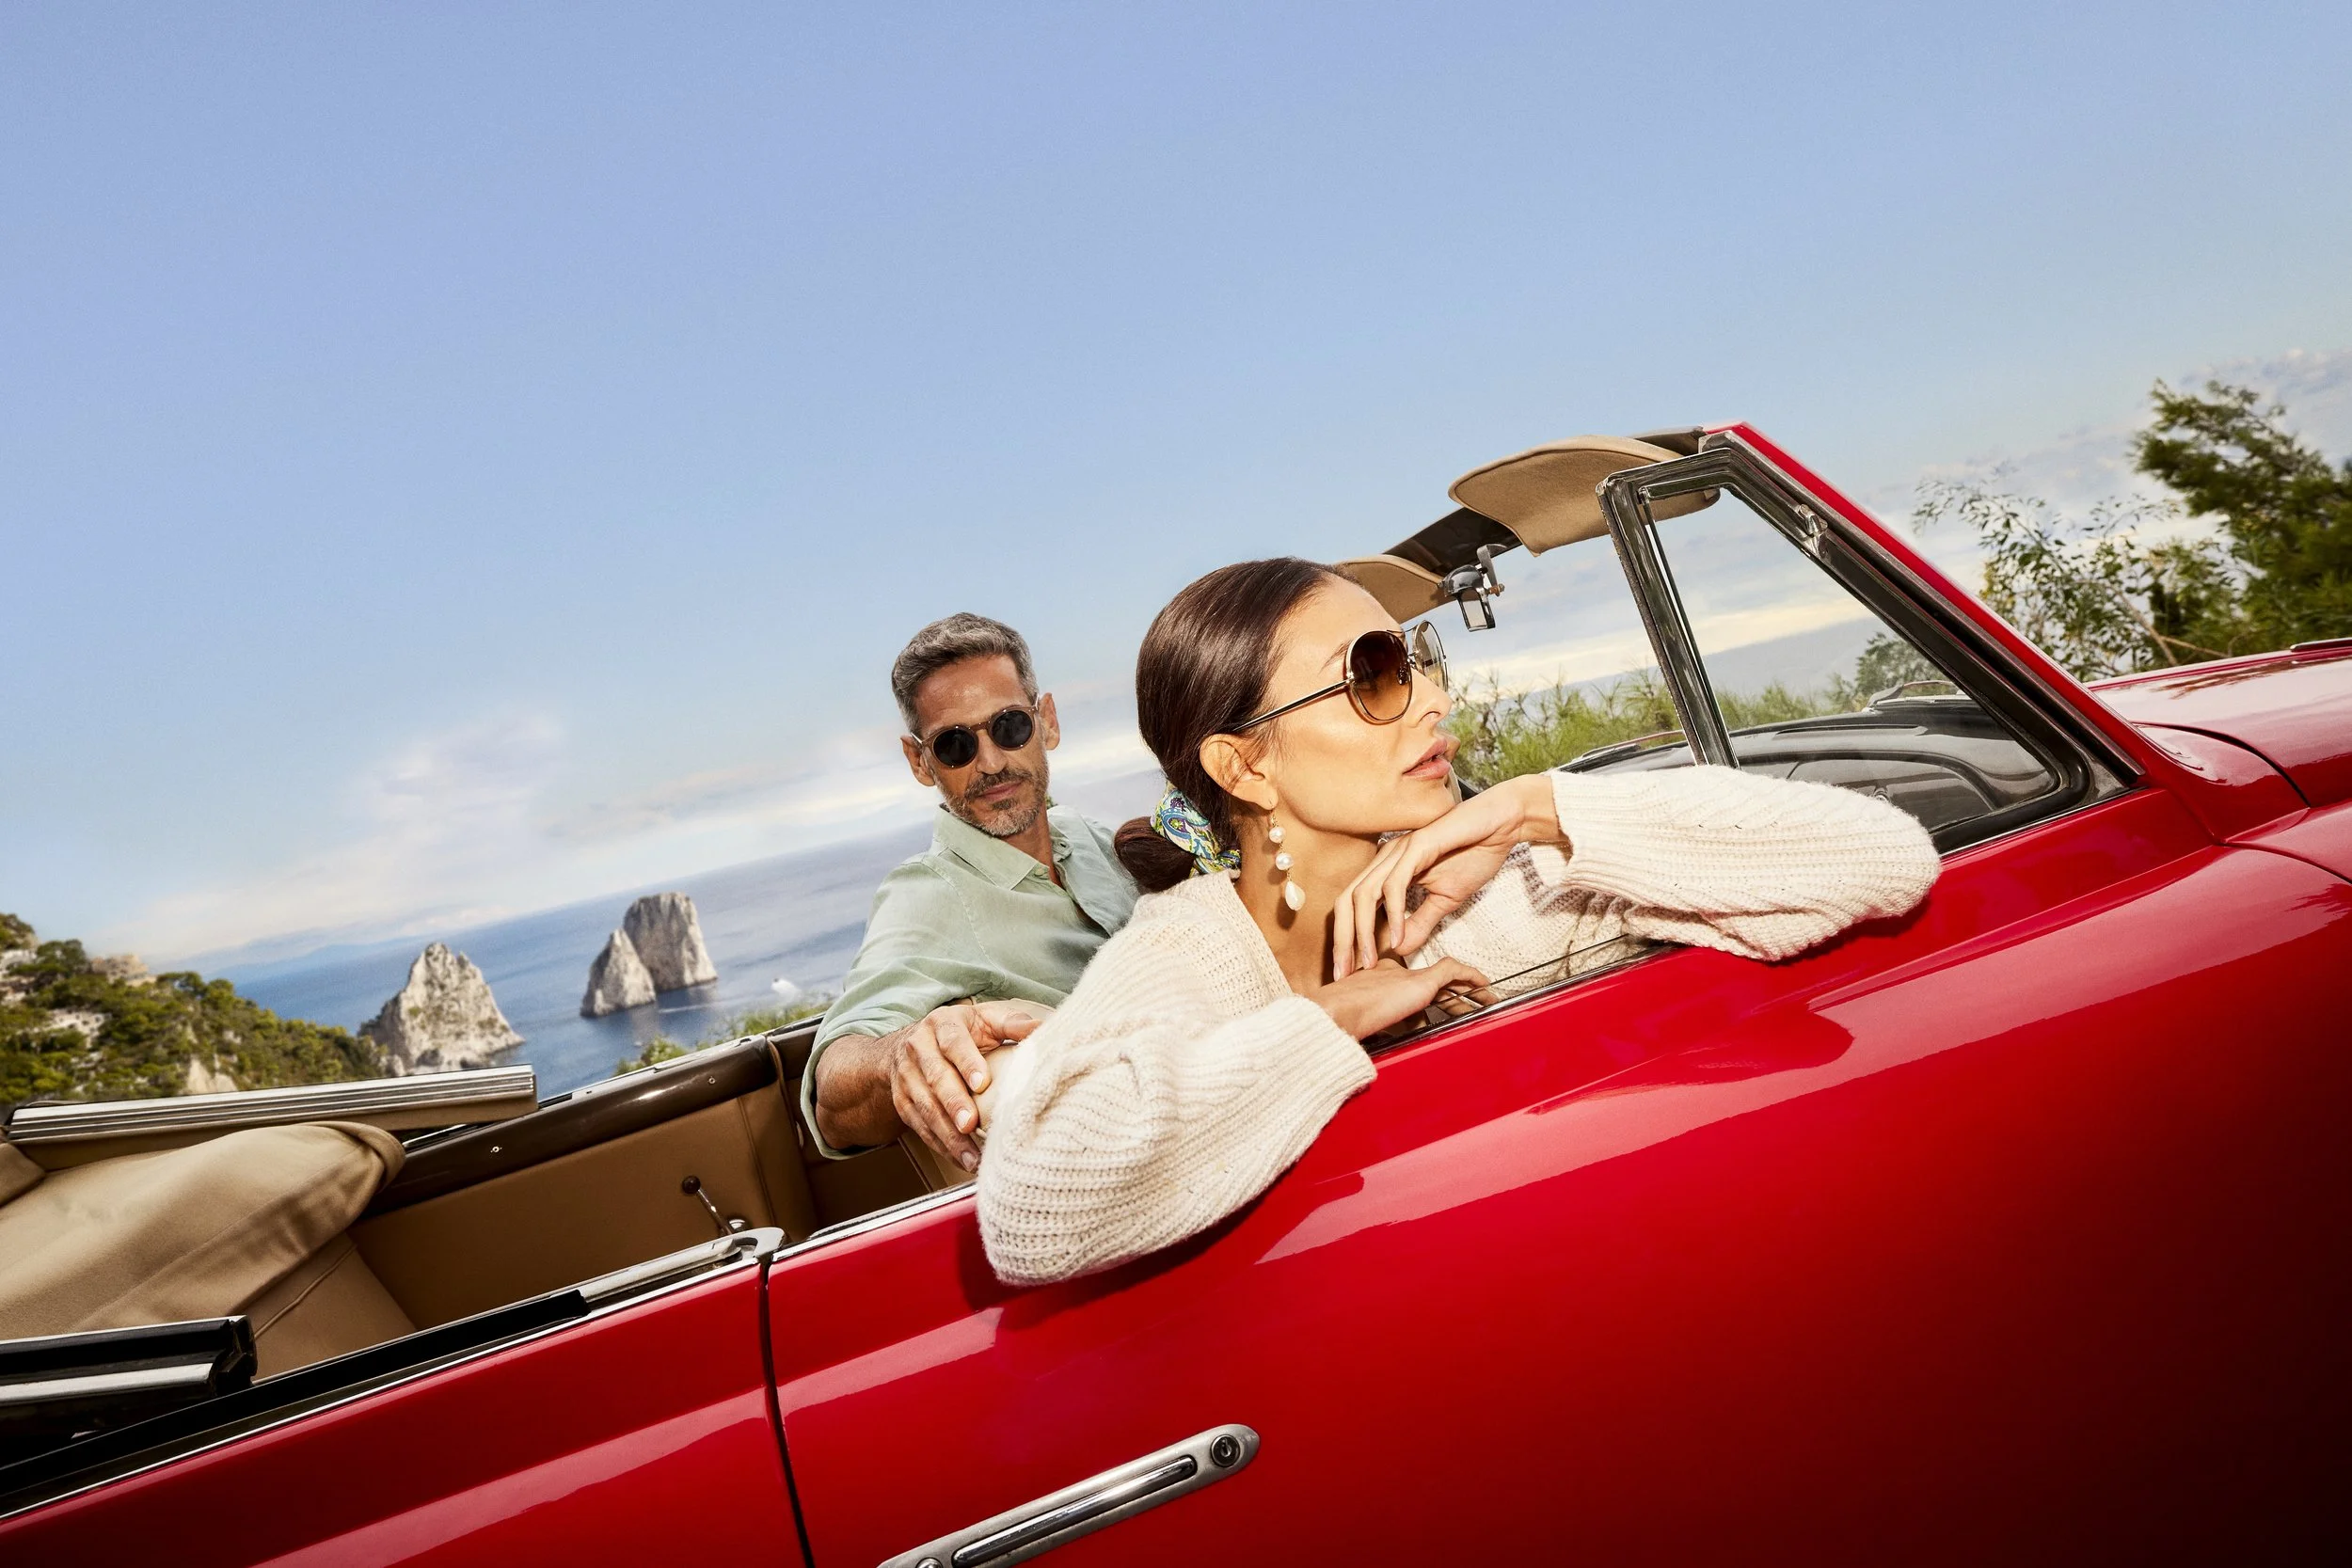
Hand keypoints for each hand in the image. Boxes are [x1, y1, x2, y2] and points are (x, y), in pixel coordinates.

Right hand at [887, 1000, 1049, 1172]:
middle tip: (970, 1124)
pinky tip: (961, 1159)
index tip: (982, 1083)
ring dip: (948, 1134)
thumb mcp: (986, 1019)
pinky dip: (941, 1145)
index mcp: (942, 1024)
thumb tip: (1044, 1028)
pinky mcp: (903, 1101)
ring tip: (971, 1156)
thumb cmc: (961, 1032)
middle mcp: (919, 1048)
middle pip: (936, 1077)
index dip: (967, 1062)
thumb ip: (1013, 1023)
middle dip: (953, 1103)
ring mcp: (907, 1077)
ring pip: (926, 1107)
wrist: (913, 1043)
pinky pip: (920, 1126)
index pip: (953, 1042)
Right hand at [1309, 957, 1492, 1039]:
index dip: (1430, 995)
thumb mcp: (1360, 1026)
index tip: (1440, 1005)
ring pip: (1446, 977)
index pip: (1411, 985)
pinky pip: (1452, 971)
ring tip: (1485, 997)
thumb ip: (1373, 1029)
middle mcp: (1393, 973)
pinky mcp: (1419, 980)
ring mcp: (1406, 975)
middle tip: (1471, 1001)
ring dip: (1468, 988)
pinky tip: (1484, 983)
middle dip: (1453, 993)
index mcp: (1376, 981)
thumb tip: (1376, 1048)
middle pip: (1432, 982)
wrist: (1338, 1011)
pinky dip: (1470, 975)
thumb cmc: (1340, 1021)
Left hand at [1332, 774, 1563, 976]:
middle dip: (1342, 939)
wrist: (1501, 824)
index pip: (1353, 907)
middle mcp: (1385, 859)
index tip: (1347, 970)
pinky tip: (1398, 936)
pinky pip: (1394, 884)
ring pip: (1364, 894)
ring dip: (1363, 931)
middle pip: (1347, 901)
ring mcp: (1398, 851)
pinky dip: (1393, 913)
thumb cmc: (1473, 854)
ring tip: (1368, 960)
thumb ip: (1420, 923)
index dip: (1345, 939)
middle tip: (1344, 972)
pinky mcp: (1416, 846)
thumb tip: (1399, 949)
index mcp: (1387, 869)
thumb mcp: (1444, 900)